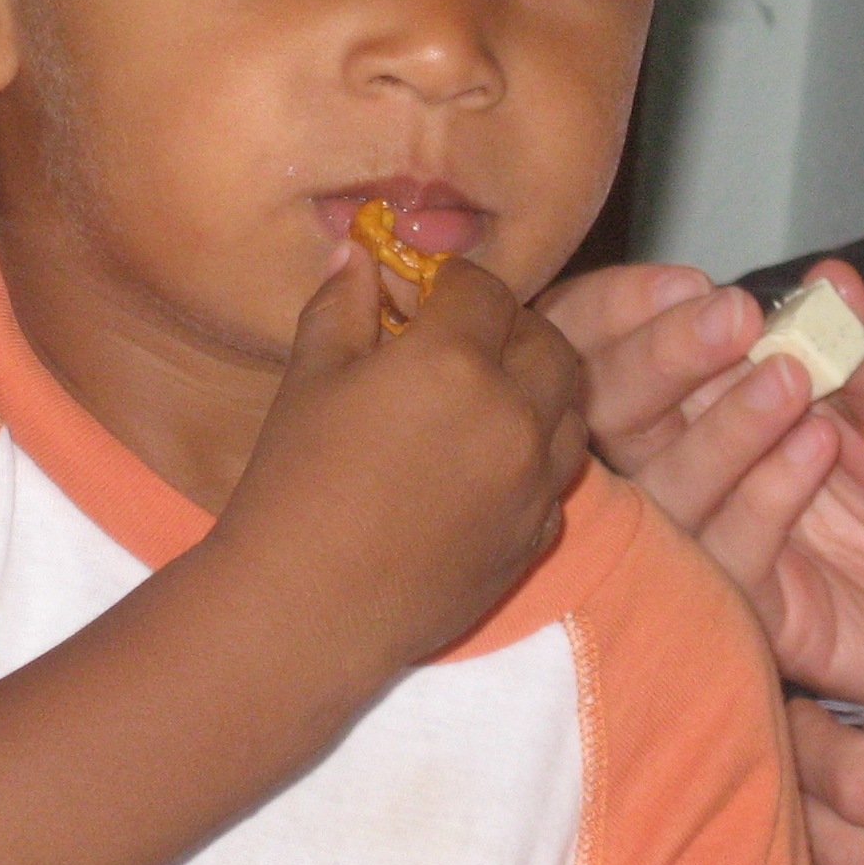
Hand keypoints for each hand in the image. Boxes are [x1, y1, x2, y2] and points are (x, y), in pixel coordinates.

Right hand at [220, 245, 587, 673]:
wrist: (303, 611)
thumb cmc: (293, 487)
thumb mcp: (310, 379)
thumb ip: (341, 305)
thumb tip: (357, 252)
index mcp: (453, 361)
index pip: (483, 289)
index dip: (452, 282)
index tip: (425, 294)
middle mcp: (512, 413)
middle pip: (545, 340)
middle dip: (509, 327)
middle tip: (463, 340)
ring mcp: (534, 480)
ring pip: (570, 405)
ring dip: (538, 386)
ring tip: (486, 396)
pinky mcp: (537, 535)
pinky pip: (559, 473)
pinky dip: (537, 453)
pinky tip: (487, 461)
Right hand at [542, 260, 863, 702]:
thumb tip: (831, 279)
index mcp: (727, 392)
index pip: (628, 346)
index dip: (634, 312)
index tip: (691, 284)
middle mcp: (709, 461)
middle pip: (617, 415)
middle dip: (657, 361)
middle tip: (731, 323)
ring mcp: (724, 536)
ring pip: (661, 488)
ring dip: (719, 430)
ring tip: (791, 386)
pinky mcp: (753, 611)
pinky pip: (721, 560)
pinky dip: (761, 500)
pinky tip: (817, 452)